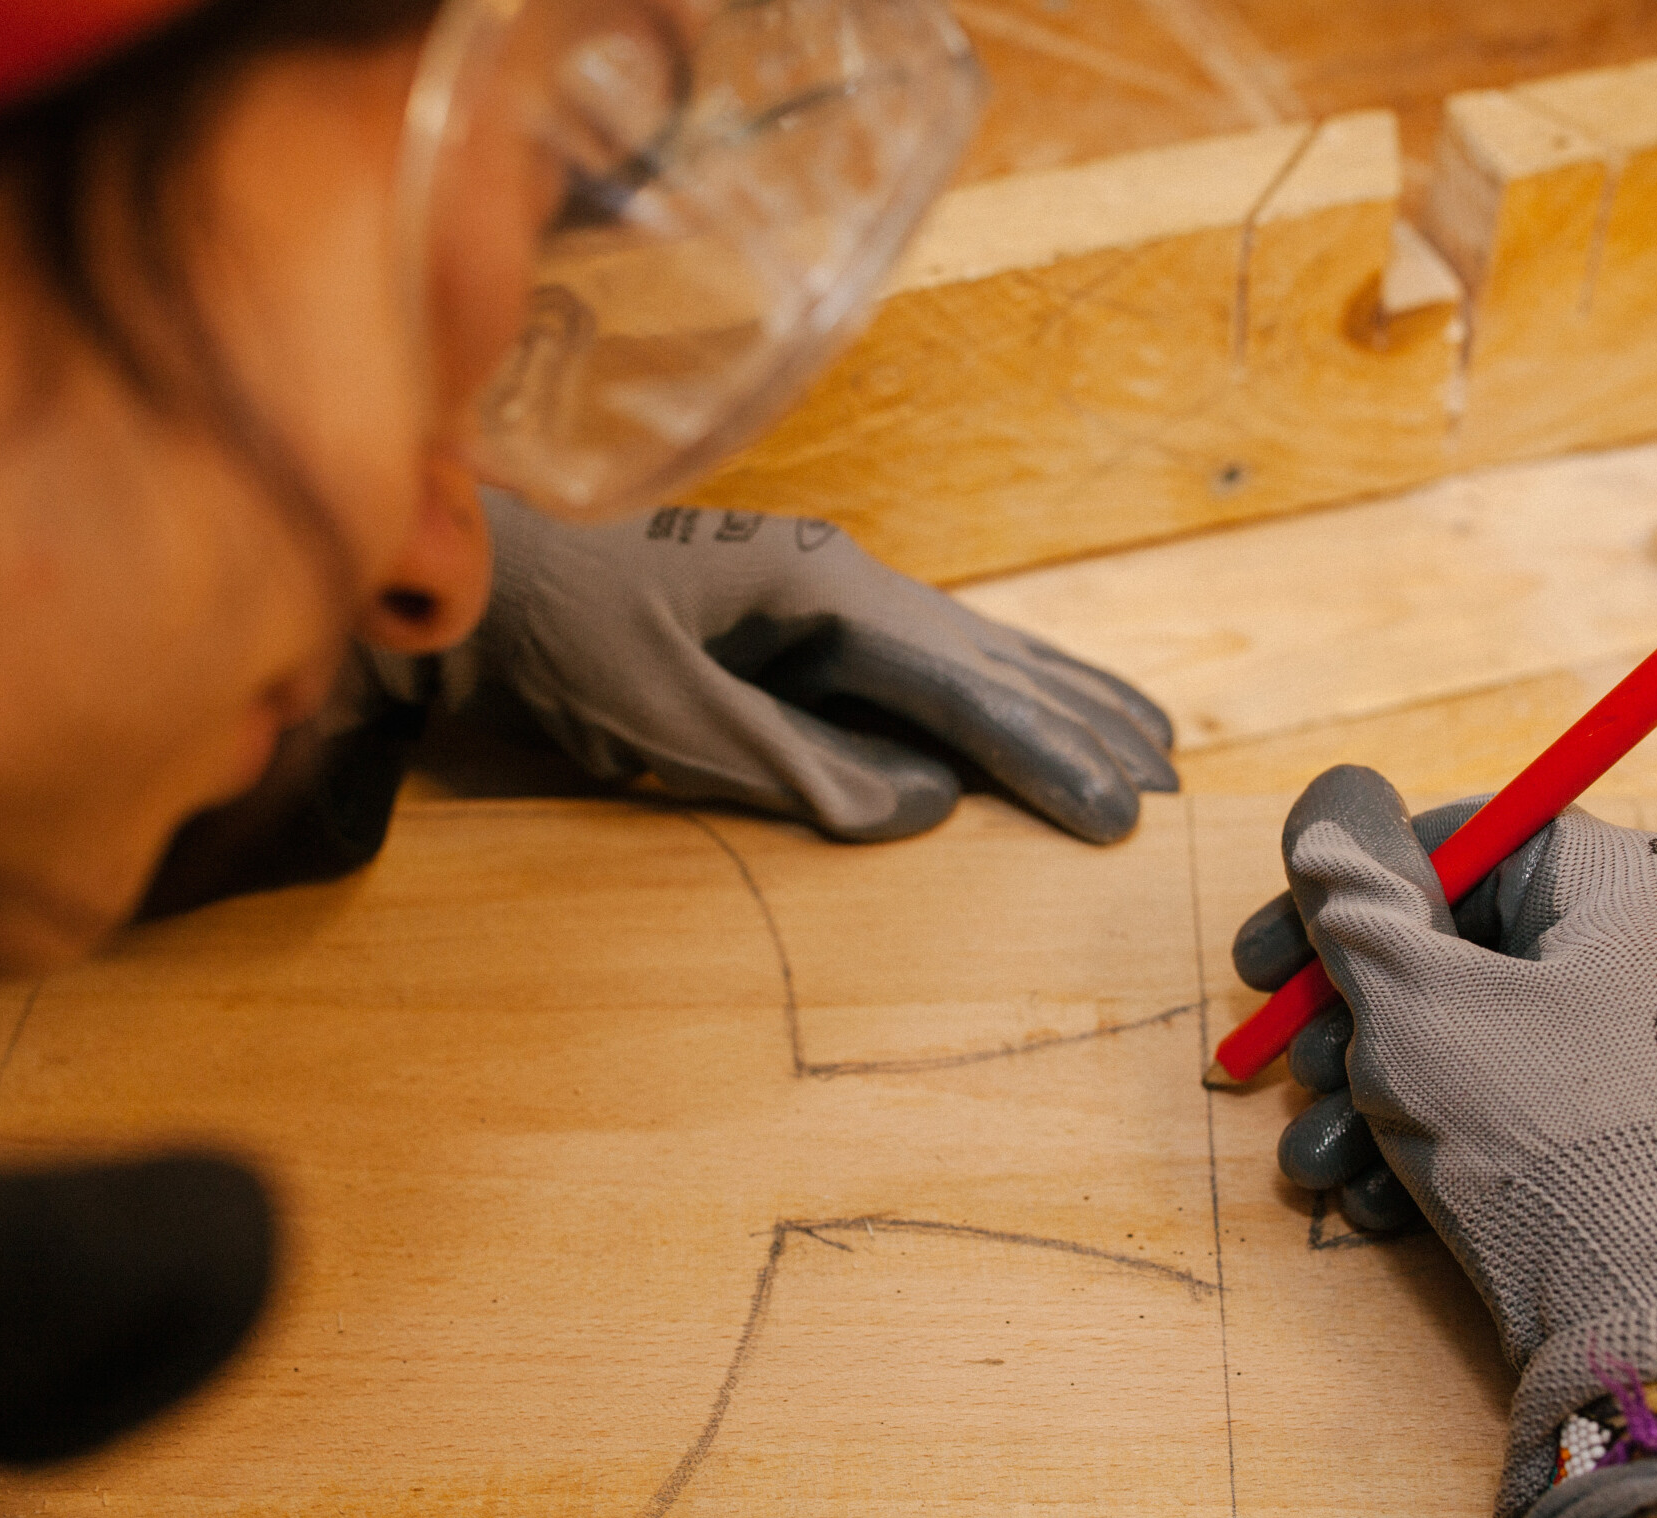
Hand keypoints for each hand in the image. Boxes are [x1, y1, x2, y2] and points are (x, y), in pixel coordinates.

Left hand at [417, 495, 1177, 842]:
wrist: (487, 568)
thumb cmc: (563, 635)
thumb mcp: (664, 715)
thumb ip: (794, 762)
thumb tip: (924, 807)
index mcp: (818, 591)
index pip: (958, 683)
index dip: (1042, 751)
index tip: (1115, 809)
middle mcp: (842, 578)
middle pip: (991, 655)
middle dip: (1083, 723)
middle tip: (1169, 787)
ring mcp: (827, 590)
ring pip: (973, 649)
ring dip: (1063, 699)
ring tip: (1151, 740)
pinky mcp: (805, 617)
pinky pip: (927, 658)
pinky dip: (1000, 688)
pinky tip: (1032, 704)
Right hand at [1230, 766, 1656, 1517]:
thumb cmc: (1541, 1137)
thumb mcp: (1414, 1002)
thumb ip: (1355, 894)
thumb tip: (1333, 796)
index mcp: (1631, 881)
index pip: (1464, 838)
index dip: (1347, 895)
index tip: (1268, 959)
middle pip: (1464, 944)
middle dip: (1349, 1019)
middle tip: (1280, 1065)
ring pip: (1480, 1036)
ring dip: (1374, 1095)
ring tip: (1315, 1162)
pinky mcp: (1649, 1133)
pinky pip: (1525, 1104)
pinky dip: (1442, 1141)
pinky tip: (1374, 1201)